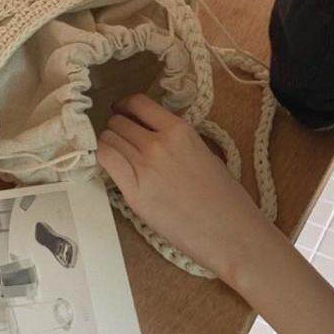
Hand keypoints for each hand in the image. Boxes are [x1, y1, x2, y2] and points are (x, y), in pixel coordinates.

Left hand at [97, 93, 261, 283]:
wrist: (228, 231)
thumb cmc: (225, 198)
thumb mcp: (205, 154)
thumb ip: (177, 141)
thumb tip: (155, 137)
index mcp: (180, 130)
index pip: (138, 103)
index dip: (125, 106)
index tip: (122, 112)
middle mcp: (158, 143)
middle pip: (118, 122)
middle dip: (116, 128)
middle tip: (121, 141)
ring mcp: (144, 166)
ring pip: (107, 140)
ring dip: (108, 145)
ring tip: (117, 156)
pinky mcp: (133, 192)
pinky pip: (106, 161)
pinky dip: (105, 160)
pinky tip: (113, 169)